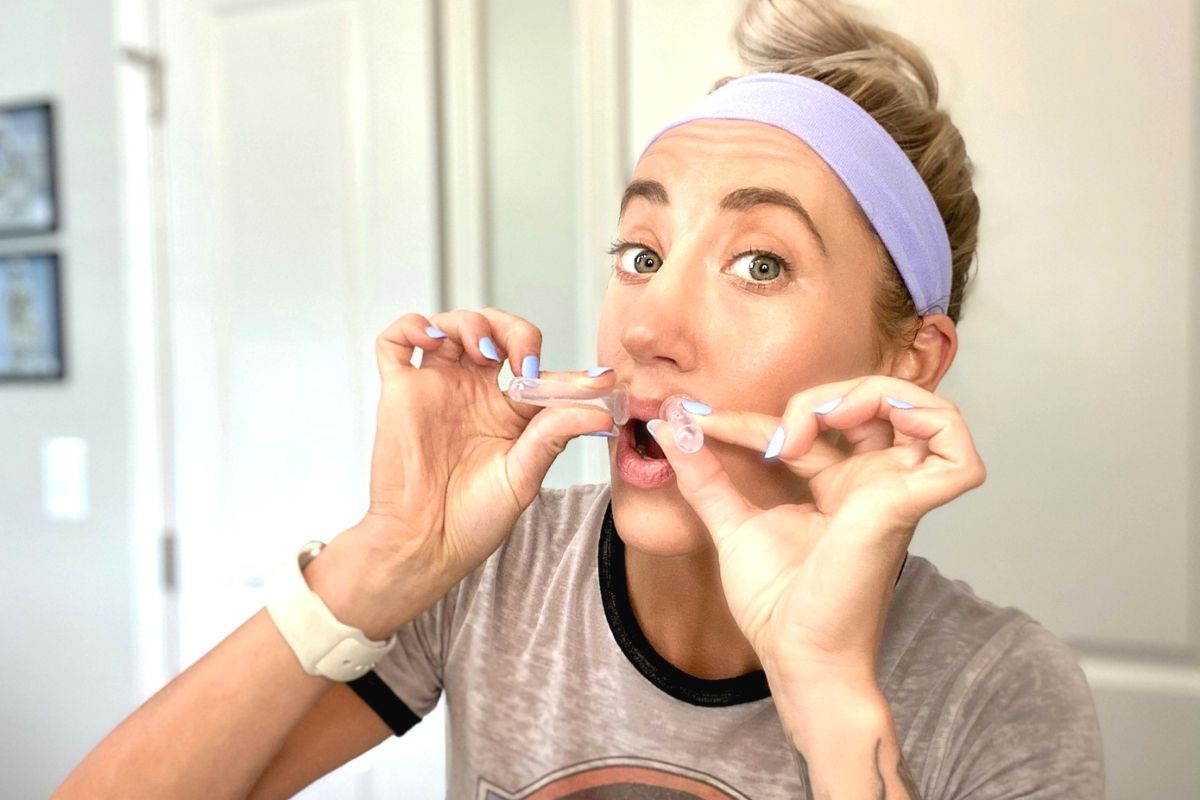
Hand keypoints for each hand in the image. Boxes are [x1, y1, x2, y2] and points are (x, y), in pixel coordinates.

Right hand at [357, 308, 616, 603]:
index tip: (598, 382)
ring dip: (471, 323)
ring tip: (483, 351)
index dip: (568, 371)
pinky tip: (433, 340)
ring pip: (450, 326)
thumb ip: (554, 434)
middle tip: (524, 360)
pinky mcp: (400, 391)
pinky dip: (413, 325)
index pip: (540, 370)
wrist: (424, 544)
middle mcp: (473, 392)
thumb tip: (599, 412)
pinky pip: (396, 341)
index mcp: (508, 411)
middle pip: (494, 332)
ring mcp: (436, 388)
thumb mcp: (524, 475)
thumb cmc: (472, 520)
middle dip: (514, 331)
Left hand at [646, 376, 986, 682]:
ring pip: (926, 412)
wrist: (792, 651)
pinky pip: (959, 457)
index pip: (809, 425)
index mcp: (841, 487)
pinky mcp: (908, 506)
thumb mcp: (730, 521)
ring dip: (876, 394)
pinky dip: (931, 422)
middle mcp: (875, 484)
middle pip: (876, 403)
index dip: (754, 418)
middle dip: (824, 395)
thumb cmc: (775, 604)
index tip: (702, 424)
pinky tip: (866, 424)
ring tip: (824, 418)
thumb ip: (704, 475)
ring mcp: (897, 493)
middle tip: (779, 434)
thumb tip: (669, 429)